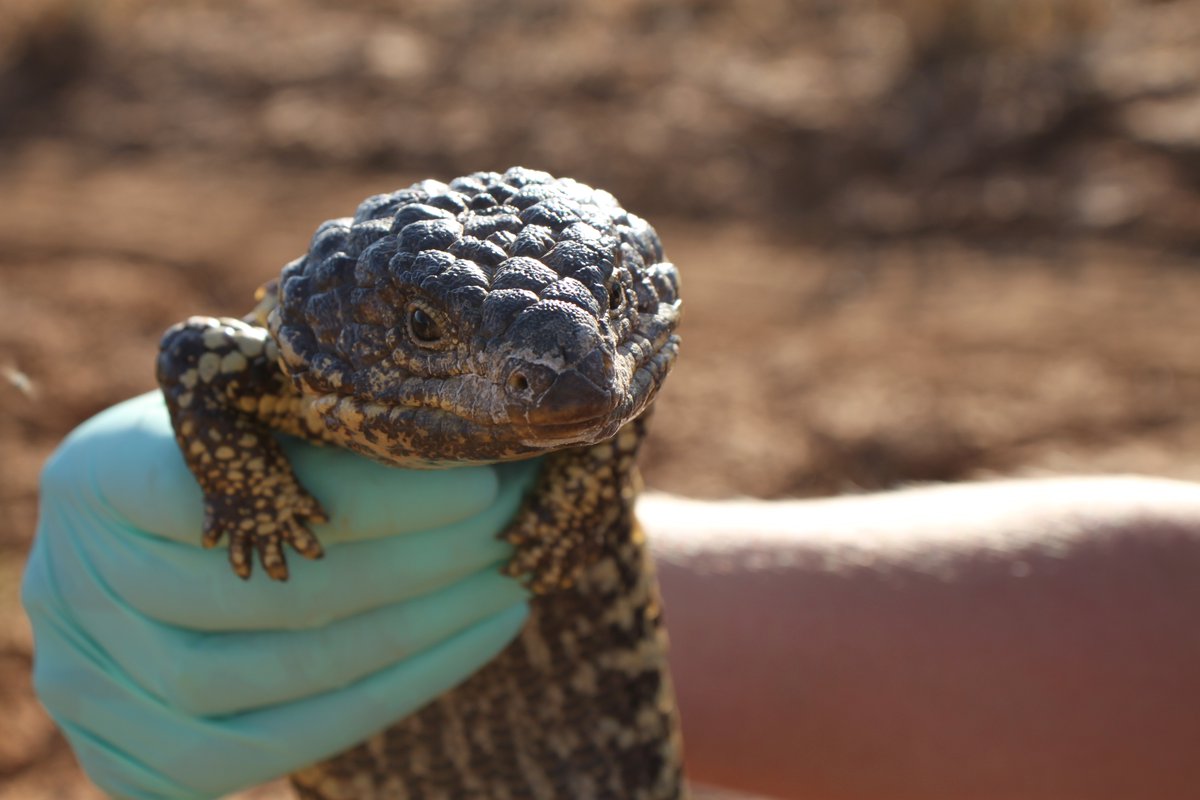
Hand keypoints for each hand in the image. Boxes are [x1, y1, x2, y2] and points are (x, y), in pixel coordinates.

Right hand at [22, 392, 539, 799]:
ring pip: (276, 676)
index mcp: (98, 475)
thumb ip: (317, 427)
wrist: (149, 560)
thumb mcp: (251, 417)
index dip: (368, 498)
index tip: (478, 484)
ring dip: (416, 635)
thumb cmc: (228, 465)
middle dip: (413, 566)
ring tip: (504, 585)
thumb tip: (472, 440)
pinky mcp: (135, 760)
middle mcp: (73, 585)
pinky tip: (473, 640)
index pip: (242, 486)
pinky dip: (392, 695)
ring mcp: (93, 685)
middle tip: (506, 534)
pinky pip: (276, 747)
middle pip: (266, 592)